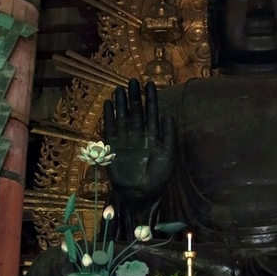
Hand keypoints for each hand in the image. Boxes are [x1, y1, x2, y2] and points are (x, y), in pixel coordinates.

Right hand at [103, 79, 175, 210]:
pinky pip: (111, 128)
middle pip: (136, 112)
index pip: (152, 113)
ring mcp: (125, 140)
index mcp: (154, 137)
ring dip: (122, 103)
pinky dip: (109, 117)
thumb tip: (168, 114)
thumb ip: (168, 135)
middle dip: (135, 97)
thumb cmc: (157, 178)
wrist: (139, 194)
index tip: (150, 84)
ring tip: (119, 88)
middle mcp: (139, 136)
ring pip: (123, 117)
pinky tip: (109, 104)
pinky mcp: (113, 147)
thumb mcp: (167, 156)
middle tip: (133, 81)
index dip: (151, 99)